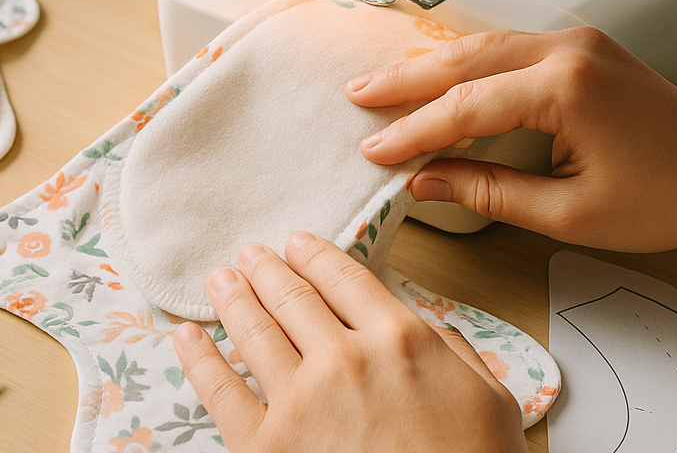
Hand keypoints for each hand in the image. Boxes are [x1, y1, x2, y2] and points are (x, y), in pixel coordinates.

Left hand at [173, 232, 525, 452]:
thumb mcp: (489, 400)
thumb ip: (453, 351)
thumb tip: (426, 327)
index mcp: (399, 339)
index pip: (344, 278)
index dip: (315, 255)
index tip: (297, 243)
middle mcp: (343, 359)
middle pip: (292, 296)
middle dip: (266, 269)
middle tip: (251, 255)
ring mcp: (299, 401)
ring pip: (253, 331)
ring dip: (233, 298)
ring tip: (221, 281)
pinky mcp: (264, 446)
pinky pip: (219, 390)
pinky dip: (198, 357)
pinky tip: (188, 336)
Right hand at [346, 28, 676, 258]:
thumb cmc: (669, 197)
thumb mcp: (568, 213)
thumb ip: (488, 192)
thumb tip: (427, 180)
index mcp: (566, 88)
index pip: (465, 106)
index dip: (412, 130)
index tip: (374, 150)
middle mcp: (569, 51)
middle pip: (465, 60)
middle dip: (406, 80)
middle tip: (357, 95)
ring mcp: (578, 44)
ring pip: (484, 46)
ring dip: (432, 66)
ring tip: (384, 83)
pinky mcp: (584, 51)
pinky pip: (510, 48)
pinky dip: (467, 63)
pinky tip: (440, 73)